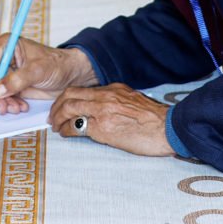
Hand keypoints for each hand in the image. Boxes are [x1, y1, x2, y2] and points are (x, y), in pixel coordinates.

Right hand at [0, 38, 96, 114]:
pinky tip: (21, 106)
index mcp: (7, 46)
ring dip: (3, 102)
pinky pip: (4, 98)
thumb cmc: (58, 64)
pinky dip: (10, 104)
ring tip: (16, 108)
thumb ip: (17, 80)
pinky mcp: (13, 86)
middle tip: (2, 106)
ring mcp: (8, 73)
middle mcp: (4, 59)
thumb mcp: (38, 70)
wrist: (71, 75)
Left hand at [49, 83, 172, 156]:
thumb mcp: (134, 101)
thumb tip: (104, 109)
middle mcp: (106, 96)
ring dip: (58, 117)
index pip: (82, 89)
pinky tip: (65, 134)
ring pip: (70, 108)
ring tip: (56, 126)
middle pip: (70, 95)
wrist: (169, 129)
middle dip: (57, 106)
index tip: (63, 106)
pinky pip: (77, 126)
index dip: (68, 97)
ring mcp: (103, 111)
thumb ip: (117, 101)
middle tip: (53, 116)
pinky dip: (67, 130)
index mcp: (113, 89)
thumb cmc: (156, 120)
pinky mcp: (103, 129)